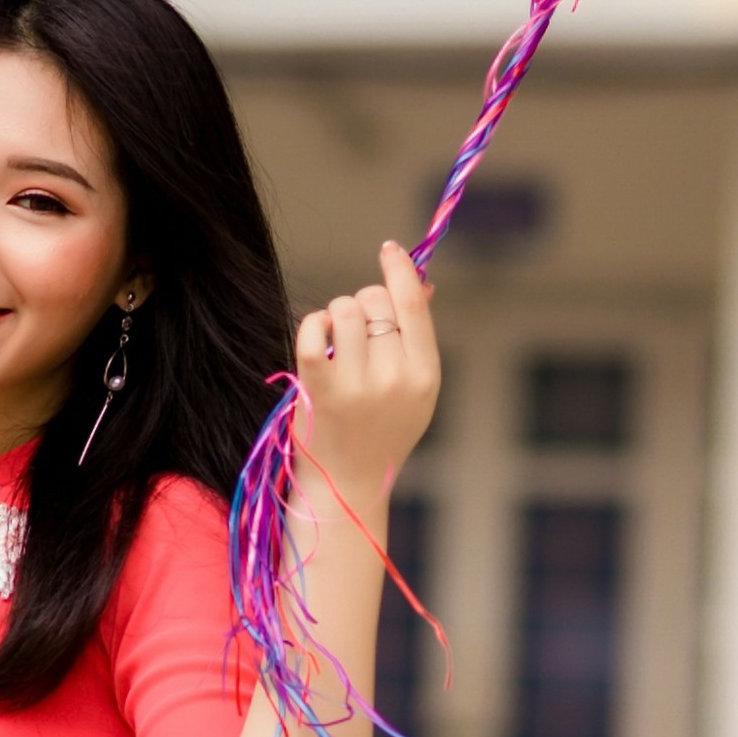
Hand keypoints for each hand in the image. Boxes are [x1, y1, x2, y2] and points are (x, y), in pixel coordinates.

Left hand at [291, 241, 440, 509]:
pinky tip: (316, 340)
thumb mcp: (414, 390)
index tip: (389, 249)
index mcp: (425, 375)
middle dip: (363, 304)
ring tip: (335, 346)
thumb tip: (422, 283)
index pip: (414, 304)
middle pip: (375, 300)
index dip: (400, 270)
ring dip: (335, 317)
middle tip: (355, 334)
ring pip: (344, 309)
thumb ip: (417, 338)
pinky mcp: (320, 389)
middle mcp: (395, 378)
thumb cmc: (380, 432)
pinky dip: (312, 325)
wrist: (346, 487)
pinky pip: (313, 328)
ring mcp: (357, 385)